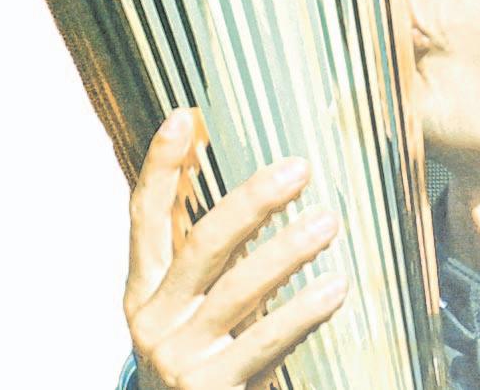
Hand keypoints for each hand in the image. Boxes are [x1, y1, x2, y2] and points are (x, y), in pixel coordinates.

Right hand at [123, 108, 347, 388]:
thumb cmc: (204, 354)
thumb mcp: (195, 301)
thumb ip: (212, 252)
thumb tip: (246, 176)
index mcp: (144, 290)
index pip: (145, 216)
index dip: (161, 166)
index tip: (184, 117)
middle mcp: (154, 319)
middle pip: (202, 245)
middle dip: (250, 202)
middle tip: (298, 170)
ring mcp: (179, 356)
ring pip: (237, 291)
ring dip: (287, 252)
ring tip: (328, 222)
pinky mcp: (211, 389)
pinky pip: (264, 341)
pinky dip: (302, 312)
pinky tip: (334, 287)